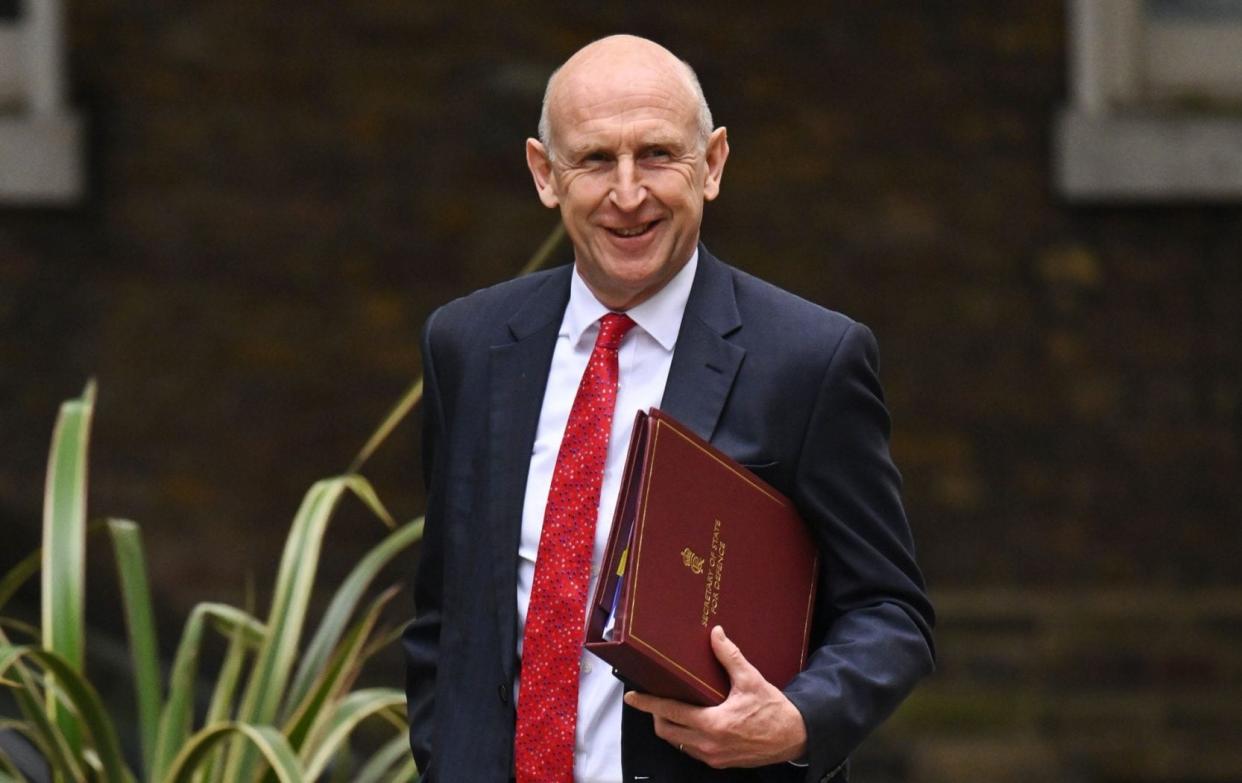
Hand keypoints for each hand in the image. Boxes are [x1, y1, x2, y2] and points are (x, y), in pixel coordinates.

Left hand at [623, 625, 807, 768]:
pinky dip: (685, 736)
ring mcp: (713, 757)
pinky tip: (692, 722)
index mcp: (713, 724)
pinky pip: (692, 750)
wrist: (795, 737)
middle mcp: (709, 744)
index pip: (669, 712)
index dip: (647, 704)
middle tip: (653, 700)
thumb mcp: (750, 680)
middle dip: (655, 715)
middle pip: (666, 732)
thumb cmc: (774, 711)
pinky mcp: (720, 763)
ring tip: (671, 709)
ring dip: (670, 727)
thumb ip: (729, 656)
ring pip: (678, 743)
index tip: (632, 697)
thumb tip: (716, 634)